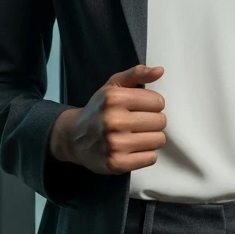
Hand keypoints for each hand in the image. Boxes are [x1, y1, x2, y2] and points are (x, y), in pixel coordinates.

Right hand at [48, 63, 167, 175]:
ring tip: (136, 135)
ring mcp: (114, 144)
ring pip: (158, 140)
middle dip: (153, 121)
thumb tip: (160, 70)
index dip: (152, 104)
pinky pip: (151, 158)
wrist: (74, 138)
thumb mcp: (113, 86)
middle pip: (160, 121)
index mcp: (114, 98)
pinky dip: (145, 154)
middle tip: (139, 123)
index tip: (141, 107)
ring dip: (151, 138)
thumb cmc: (99, 110)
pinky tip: (133, 149)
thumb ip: (137, 74)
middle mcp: (113, 120)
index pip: (158, 102)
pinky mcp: (117, 163)